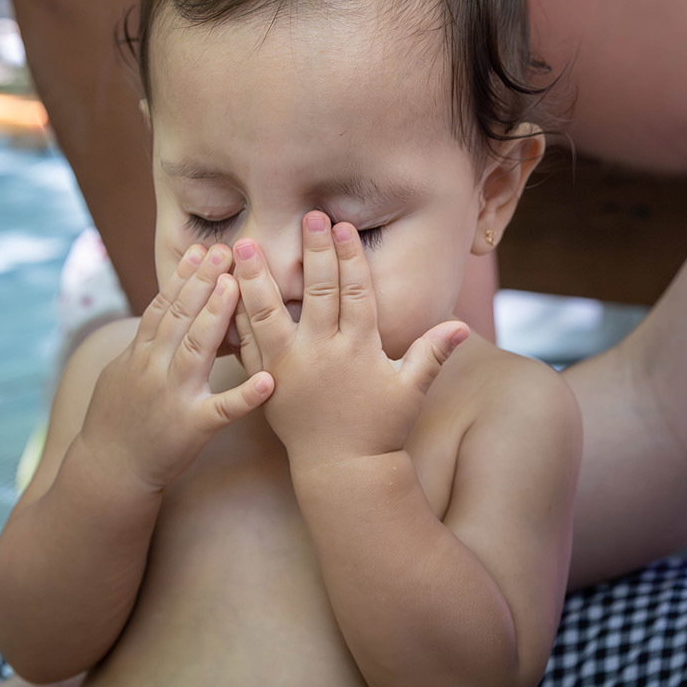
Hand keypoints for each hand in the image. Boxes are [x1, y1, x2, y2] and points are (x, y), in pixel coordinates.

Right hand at [78, 244, 273, 490]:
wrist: (107, 471)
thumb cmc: (118, 420)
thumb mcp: (123, 372)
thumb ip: (147, 342)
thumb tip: (166, 307)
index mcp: (139, 354)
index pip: (162, 306)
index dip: (182, 276)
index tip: (201, 248)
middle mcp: (154, 369)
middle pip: (178, 317)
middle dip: (202, 281)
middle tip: (225, 250)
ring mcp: (173, 397)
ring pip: (195, 349)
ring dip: (215, 316)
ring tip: (236, 286)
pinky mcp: (192, 428)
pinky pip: (222, 409)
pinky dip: (245, 395)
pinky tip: (268, 379)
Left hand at [233, 213, 467, 467]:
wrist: (342, 470)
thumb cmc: (380, 429)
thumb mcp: (410, 390)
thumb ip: (432, 353)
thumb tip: (462, 325)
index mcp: (358, 349)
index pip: (355, 292)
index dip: (349, 257)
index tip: (341, 226)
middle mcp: (321, 353)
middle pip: (316, 291)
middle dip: (312, 251)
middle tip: (306, 215)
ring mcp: (288, 366)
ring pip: (268, 312)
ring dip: (256, 276)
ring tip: (246, 244)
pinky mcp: (265, 380)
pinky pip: (247, 342)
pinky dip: (236, 315)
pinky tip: (224, 288)